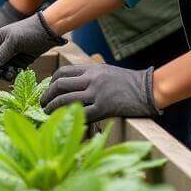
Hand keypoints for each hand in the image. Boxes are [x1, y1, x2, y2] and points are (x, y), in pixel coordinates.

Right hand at [0, 10, 65, 79]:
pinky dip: (14, 74)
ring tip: (12, 73)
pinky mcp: (20, 62)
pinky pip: (12, 72)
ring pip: (2, 71)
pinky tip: (19, 72)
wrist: (48, 31)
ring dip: (5, 75)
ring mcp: (10, 56)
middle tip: (3, 74)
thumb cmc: (28, 32)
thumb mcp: (12, 43)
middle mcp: (0, 49)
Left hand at [42, 63, 158, 121]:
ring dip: (53, 107)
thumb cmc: (128, 81)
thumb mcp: (105, 71)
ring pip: (66, 100)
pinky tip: (65, 122)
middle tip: (42, 104)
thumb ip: (89, 75)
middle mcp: (91, 79)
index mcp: (90, 69)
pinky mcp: (105, 108)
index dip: (51, 82)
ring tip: (47, 113)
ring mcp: (97, 94)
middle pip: (60, 85)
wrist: (148, 89)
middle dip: (47, 95)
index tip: (48, 90)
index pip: (62, 72)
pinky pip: (82, 113)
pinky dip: (71, 118)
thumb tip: (73, 83)